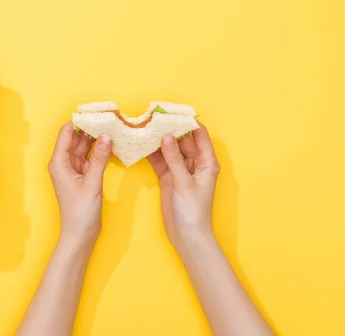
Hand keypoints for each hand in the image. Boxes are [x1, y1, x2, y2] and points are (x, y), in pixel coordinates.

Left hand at [48, 123, 112, 246]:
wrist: (80, 234)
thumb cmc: (80, 212)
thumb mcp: (92, 183)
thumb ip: (100, 158)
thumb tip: (106, 136)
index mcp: (59, 162)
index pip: (66, 132)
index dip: (79, 120)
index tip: (94, 111)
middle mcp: (64, 162)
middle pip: (76, 137)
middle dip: (90, 126)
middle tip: (107, 116)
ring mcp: (73, 168)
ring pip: (84, 146)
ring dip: (96, 137)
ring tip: (111, 125)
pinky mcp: (82, 175)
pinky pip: (90, 156)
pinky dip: (99, 149)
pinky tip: (110, 142)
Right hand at [148, 123, 220, 250]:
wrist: (187, 235)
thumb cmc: (194, 211)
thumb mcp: (184, 182)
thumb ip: (174, 159)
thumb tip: (167, 136)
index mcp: (207, 162)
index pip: (199, 135)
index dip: (188, 122)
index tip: (173, 111)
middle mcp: (195, 163)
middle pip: (182, 139)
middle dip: (170, 128)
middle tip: (154, 116)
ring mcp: (181, 170)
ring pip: (169, 149)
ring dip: (159, 139)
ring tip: (145, 127)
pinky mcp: (169, 177)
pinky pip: (160, 160)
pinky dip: (152, 153)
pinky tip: (142, 144)